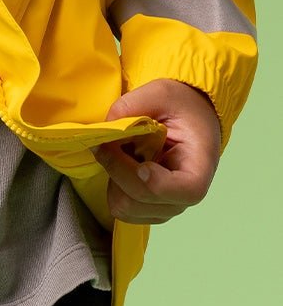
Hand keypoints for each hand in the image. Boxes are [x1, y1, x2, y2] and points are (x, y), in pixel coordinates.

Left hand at [94, 79, 221, 224]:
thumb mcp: (161, 93)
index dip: (147, 180)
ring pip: (123, 208)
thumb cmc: (180, 106)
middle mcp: (185, 197)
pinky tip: (125, 168)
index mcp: (200, 169)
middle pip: (137, 200)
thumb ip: (132, 105)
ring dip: (114, 180)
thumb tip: (105, 126)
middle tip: (112, 144)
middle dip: (118, 171)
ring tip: (125, 155)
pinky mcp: (149, 212)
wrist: (186, 118)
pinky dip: (114, 188)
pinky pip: (119, 210)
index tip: (139, 162)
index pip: (175, 190)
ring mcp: (166, 209)